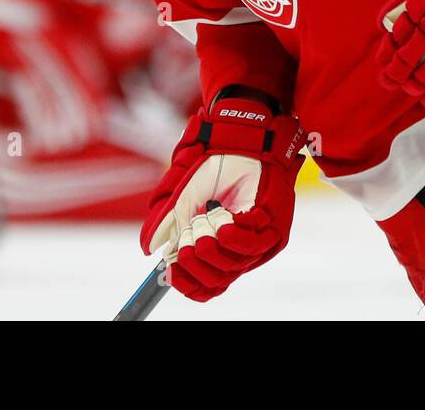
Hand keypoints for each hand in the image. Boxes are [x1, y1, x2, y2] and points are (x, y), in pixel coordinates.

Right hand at [140, 95, 304, 301]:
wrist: (242, 140)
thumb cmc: (219, 166)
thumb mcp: (188, 194)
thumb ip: (173, 221)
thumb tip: (151, 249)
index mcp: (220, 248)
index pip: (206, 285)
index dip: (186, 282)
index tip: (168, 269)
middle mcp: (240, 251)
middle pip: (217, 281)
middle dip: (195, 261)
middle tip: (187, 236)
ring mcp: (259, 243)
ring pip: (233, 266)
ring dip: (211, 244)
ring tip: (204, 219)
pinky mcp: (273, 229)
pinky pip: (251, 246)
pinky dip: (231, 238)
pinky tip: (221, 222)